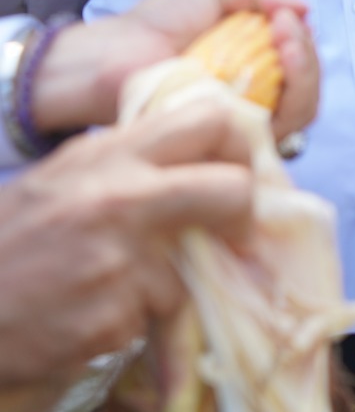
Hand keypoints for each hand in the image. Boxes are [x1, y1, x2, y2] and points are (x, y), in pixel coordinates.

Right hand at [0, 101, 254, 389]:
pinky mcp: (113, 319)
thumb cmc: (7, 246)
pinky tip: (85, 316)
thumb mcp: (61, 179)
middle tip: (233, 234)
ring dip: (160, 288)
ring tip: (103, 288)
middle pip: (232, 189)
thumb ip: (125, 163)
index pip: (207, 120)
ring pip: (190, 271)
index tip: (237, 171)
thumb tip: (200, 156)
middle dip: (243, 214)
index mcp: (105, 156)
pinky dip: (130, 323)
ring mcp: (118, 262)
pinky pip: (153, 319)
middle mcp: (117, 200)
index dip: (238, 146)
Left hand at [31, 0, 316, 139]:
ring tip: (285, 45)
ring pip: (302, 108)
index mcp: (255, 59)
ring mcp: (245, 118)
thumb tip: (306, 8)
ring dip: (305, 73)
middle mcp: (256, 92)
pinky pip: (276, 129)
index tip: (286, 15)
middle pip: (309, 85)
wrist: (112, 54)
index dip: (304, 40)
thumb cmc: (154, 23)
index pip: (301, 59)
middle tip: (286, 28)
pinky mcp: (231, 137)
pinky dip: (287, 99)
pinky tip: (270, 72)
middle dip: (308, 53)